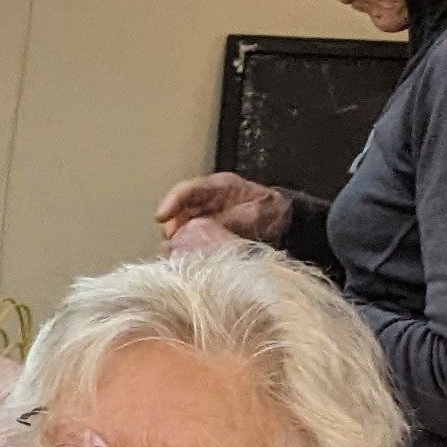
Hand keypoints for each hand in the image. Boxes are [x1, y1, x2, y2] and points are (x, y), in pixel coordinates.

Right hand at [154, 172, 288, 250]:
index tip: (160, 217)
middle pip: (178, 210)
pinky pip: (189, 238)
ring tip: (180, 254)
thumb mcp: (257, 213)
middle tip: (173, 245)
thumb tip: (204, 230)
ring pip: (180, 226)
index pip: (188, 189)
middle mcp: (206, 200)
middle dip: (173, 227)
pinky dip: (186, 248)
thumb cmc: (272, 211)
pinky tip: (187, 259)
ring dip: (178, 240)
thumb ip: (231, 220)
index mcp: (220, 187)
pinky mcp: (205, 231)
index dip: (172, 202)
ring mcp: (204, 215)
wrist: (286, 220)